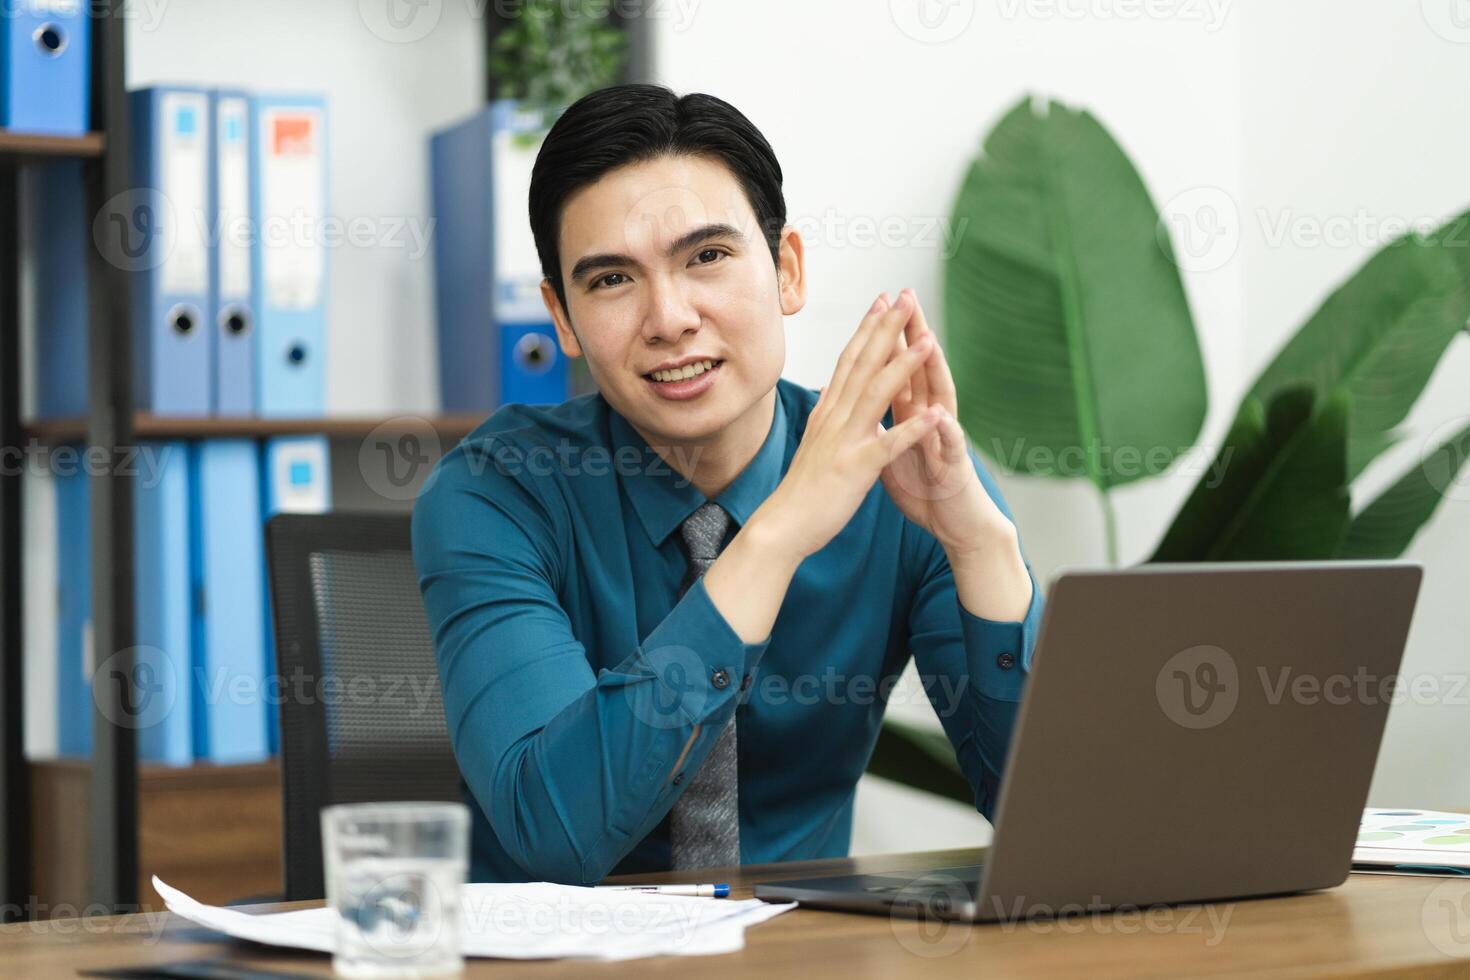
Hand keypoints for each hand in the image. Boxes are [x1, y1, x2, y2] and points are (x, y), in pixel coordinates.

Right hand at [751, 291, 945, 560]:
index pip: (850, 360)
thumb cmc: (800, 488)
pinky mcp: (856, 468)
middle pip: (864, 364)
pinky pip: (888, 444)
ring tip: (928, 341)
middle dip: (887, 329)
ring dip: (904, 366)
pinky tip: (936, 414)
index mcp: (828, 411)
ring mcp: (845, 441)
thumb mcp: (813, 442)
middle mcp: (835, 418)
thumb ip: (823, 414)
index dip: (868, 328)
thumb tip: (827, 389)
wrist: (782, 525)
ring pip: (877, 394)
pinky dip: (912, 428)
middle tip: (906, 298)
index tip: (884, 301)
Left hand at [876, 290, 1015, 556]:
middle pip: (922, 370)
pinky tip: (943, 415)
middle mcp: (931, 419)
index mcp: (911, 415)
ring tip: (929, 340)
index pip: (898, 368)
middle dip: (914, 335)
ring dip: (936, 371)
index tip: (877, 305)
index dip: (887, 339)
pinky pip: (950, 447)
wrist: (956, 523)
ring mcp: (945, 440)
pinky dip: (946, 431)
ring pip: (942, 399)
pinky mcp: (955, 467)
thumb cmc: (926, 488)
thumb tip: (861, 402)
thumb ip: (883, 423)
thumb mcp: (895, 451)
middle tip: (907, 298)